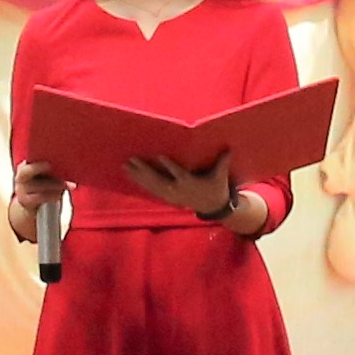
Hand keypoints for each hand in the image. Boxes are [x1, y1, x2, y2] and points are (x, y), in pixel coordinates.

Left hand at [125, 151, 239, 221]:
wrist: (213, 206)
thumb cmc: (216, 186)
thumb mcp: (221, 175)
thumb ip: (222, 161)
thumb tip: (228, 147)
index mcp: (190, 182)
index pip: (178, 173)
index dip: (169, 165)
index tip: (159, 156)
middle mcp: (177, 190)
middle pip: (158, 179)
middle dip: (144, 170)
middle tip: (132, 159)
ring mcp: (171, 195)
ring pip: (151, 185)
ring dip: (137, 176)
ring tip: (125, 166)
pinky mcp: (166, 197)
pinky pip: (151, 190)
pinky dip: (140, 183)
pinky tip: (130, 175)